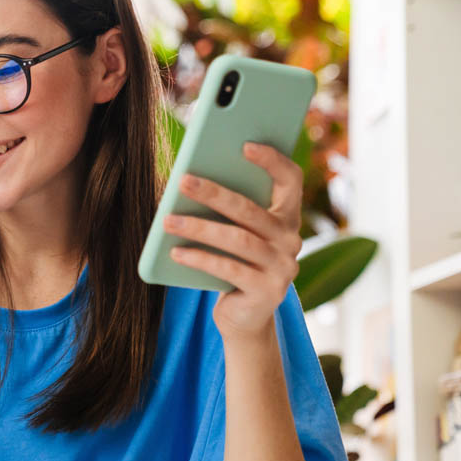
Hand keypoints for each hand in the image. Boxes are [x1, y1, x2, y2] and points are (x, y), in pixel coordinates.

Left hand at [162, 141, 303, 340]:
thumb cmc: (233, 262)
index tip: (244, 144)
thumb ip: (227, 208)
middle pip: (251, 210)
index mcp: (287, 216)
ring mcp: (283, 267)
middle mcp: (291, 240)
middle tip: (183, 180)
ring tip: (168, 220)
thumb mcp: (234, 232)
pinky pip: (228, 269)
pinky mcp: (267, 291)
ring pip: (238, 240)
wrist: (244, 315)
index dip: (272, 160)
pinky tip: (175, 251)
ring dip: (200, 227)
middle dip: (215, 193)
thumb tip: (188, 179)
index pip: (291, 179)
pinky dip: (200, 258)